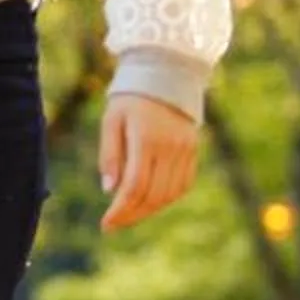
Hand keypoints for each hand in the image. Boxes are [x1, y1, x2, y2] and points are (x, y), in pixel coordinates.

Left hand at [99, 92, 198, 231]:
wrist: (165, 74)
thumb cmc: (131, 98)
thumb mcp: (111, 120)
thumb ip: (110, 155)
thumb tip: (109, 190)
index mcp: (146, 139)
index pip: (135, 186)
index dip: (121, 210)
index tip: (106, 225)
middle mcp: (170, 147)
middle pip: (153, 196)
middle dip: (132, 215)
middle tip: (114, 224)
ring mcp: (185, 150)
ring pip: (170, 194)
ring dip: (149, 210)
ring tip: (129, 215)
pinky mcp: (193, 151)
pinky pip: (183, 185)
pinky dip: (167, 198)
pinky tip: (150, 202)